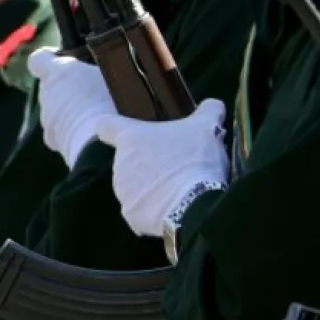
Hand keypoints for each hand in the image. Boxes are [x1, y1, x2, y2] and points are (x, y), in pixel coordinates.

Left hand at [29, 47, 117, 168]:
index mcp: (59, 72)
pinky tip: (94, 136)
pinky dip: (73, 133)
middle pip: (52, 88)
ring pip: (57, 112)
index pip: (39, 59)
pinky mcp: (54, 143)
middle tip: (95, 95)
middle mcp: (48, 95)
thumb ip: (100, 67)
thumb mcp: (113, 74)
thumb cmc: (111, 105)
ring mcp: (48, 121)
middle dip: (68, 91)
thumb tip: (106, 68)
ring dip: (71, 114)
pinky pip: (62, 134)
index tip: (64, 63)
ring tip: (99, 118)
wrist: (101, 147)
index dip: (49, 60)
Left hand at [95, 98, 227, 237]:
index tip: (124, 132)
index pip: (106, 126)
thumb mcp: (208, 127)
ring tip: (177, 189)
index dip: (113, 127)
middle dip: (148, 162)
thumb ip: (209, 110)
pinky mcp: (131, 216)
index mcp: (131, 138)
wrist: (195, 204)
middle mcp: (119, 164)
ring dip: (150, 187)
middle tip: (175, 165)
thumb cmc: (195, 158)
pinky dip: (153, 210)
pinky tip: (173, 208)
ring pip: (135, 186)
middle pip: (129, 160)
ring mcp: (123, 192)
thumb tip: (214, 104)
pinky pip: (141, 210)